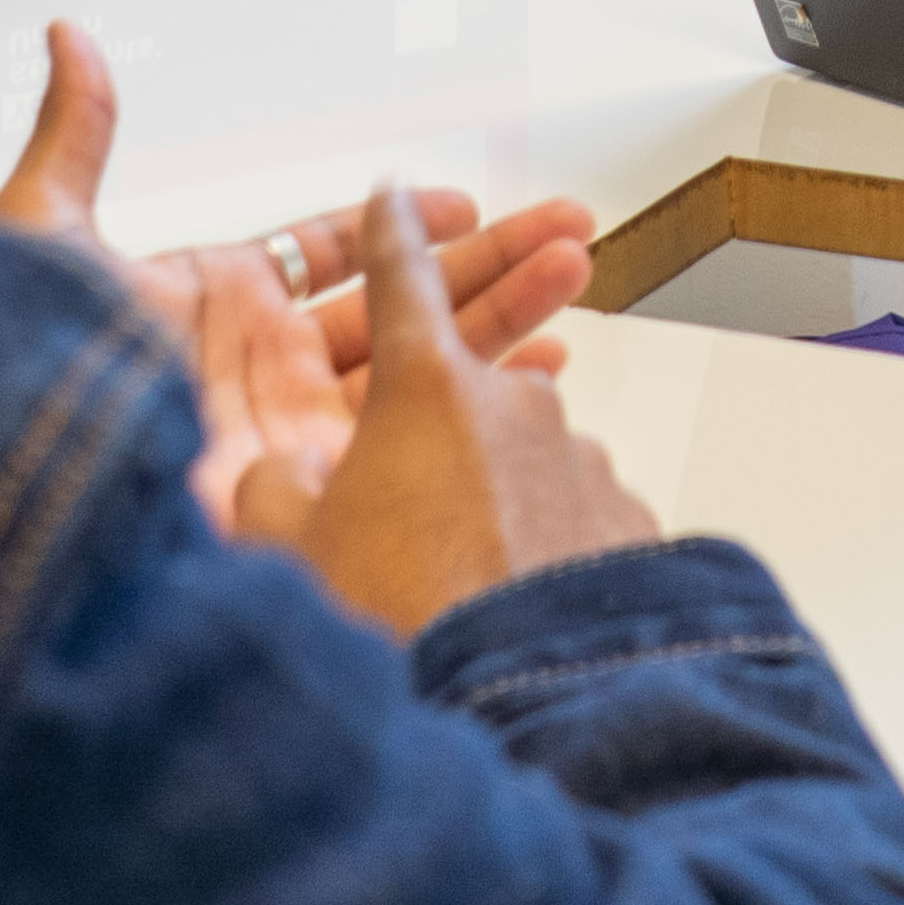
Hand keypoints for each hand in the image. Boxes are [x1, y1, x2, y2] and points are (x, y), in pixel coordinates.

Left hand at [0, 20, 598, 529]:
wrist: (32, 496)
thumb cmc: (22, 375)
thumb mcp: (41, 234)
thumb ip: (74, 139)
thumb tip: (70, 44)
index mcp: (213, 304)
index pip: (323, 257)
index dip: (394, 227)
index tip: (456, 204)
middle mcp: (264, 373)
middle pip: (402, 304)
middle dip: (489, 263)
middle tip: (564, 229)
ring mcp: (296, 435)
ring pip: (426, 367)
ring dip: (506, 319)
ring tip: (576, 273)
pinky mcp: (319, 495)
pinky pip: (419, 452)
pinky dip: (484, 415)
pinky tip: (535, 383)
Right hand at [226, 182, 657, 633]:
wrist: (527, 713)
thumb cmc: (396, 626)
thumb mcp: (286, 553)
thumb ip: (273, 486)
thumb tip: (288, 468)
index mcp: (423, 388)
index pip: (398, 276)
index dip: (391, 231)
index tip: (396, 192)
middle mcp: (514, 405)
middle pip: (466, 382)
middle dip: (436, 415)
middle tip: (416, 472)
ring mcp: (583, 461)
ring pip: (522, 456)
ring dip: (489, 494)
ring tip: (450, 581)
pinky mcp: (631, 523)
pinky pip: (573, 513)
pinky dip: (540, 544)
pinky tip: (509, 606)